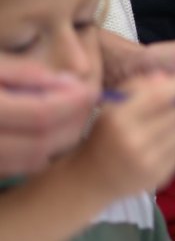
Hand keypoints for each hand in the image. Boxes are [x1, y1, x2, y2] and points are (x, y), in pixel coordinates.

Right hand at [0, 59, 98, 175]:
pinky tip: (49, 132)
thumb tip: (64, 83)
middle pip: (41, 143)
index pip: (41, 114)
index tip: (91, 90)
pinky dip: (40, 153)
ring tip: (74, 117)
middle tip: (89, 105)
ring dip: (61, 141)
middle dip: (73, 125)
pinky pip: (16, 167)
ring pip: (32, 161)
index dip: (72, 104)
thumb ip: (22, 73)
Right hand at [71, 73, 174, 199]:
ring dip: (171, 128)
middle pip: (173, 113)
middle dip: (170, 108)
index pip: (158, 97)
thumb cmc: (103, 135)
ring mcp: (147, 162)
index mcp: (118, 120)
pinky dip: (171, 146)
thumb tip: (167, 77)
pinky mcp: (159, 176)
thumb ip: (137, 86)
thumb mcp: (111, 106)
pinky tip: (152, 149)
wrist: (91, 179)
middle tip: (154, 114)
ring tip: (150, 134)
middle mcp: (133, 142)